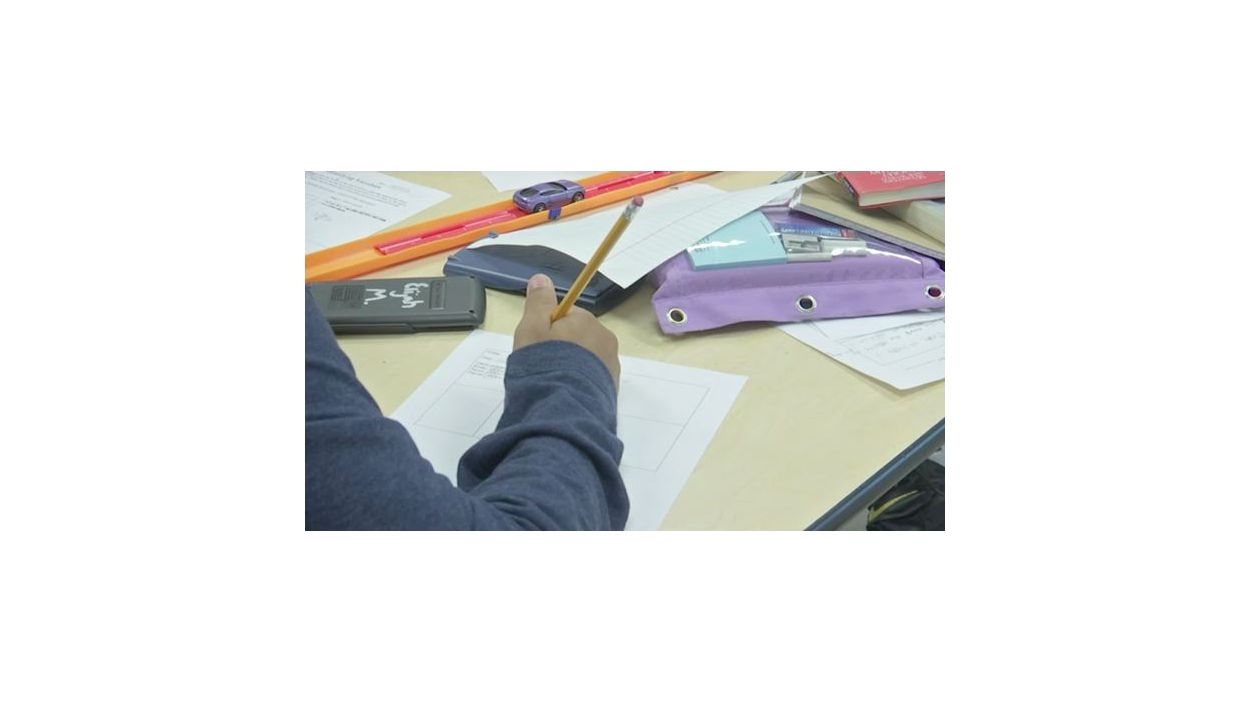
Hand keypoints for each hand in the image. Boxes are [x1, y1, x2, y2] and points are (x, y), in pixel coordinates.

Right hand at [514, 274, 620, 388]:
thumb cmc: (544, 364)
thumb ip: (538, 303)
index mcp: (588, 322)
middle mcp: (606, 341)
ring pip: (586, 361)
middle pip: (578, 338)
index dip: (548, 329)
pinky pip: (591, 381)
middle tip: (541, 367)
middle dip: (561, 349)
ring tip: (552, 384)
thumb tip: (542, 277)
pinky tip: (564, 395)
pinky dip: (578, 385)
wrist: (563, 410)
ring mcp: (611, 368)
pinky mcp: (611, 392)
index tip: (536, 345)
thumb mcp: (532, 328)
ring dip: (570, 369)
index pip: (567, 316)